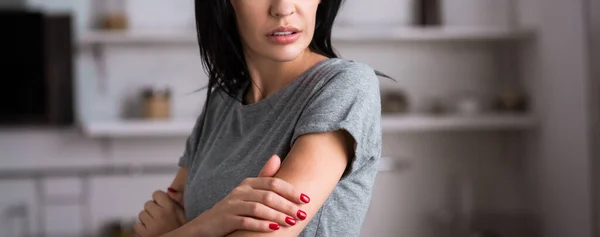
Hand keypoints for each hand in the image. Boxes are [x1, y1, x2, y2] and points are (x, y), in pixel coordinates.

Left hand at [134, 190, 186, 236]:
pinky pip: (137, 225)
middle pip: (148, 204)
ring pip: (141, 214)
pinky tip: (151, 230)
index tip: (163, 206)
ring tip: (156, 224)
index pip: (157, 194)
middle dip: (152, 209)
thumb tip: (169, 190)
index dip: (159, 200)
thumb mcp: (184, 213)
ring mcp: (152, 225)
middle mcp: (161, 215)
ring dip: (147, 219)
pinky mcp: (145, 234)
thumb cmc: (180, 229)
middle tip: (160, 218)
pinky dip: (142, 228)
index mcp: (171, 208)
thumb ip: (178, 200)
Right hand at [192, 155, 310, 236]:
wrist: (207, 224)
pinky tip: (273, 229)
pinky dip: (260, 225)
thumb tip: (277, 157)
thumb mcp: (248, 191)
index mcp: (248, 183)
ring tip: (291, 222)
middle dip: (287, 205)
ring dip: (277, 216)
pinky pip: (245, 221)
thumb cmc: (234, 208)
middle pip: (268, 195)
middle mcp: (240, 191)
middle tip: (302, 214)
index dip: (290, 190)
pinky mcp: (226, 220)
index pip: (273, 182)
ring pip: (258, 208)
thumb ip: (264, 177)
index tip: (306, 199)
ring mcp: (232, 205)